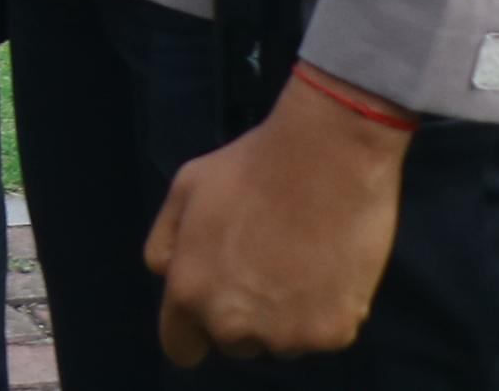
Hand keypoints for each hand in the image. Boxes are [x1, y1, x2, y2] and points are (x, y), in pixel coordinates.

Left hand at [147, 69, 408, 365]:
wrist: (329, 151)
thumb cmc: (255, 163)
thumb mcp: (188, 186)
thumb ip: (167, 240)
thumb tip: (166, 275)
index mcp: (190, 291)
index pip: (182, 347)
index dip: (196, 327)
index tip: (218, 303)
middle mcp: (231, 324)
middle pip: (235, 342)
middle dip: (246, 313)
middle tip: (269, 262)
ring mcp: (284, 334)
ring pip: (281, 340)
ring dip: (288, 313)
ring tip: (304, 257)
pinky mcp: (331, 332)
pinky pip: (324, 332)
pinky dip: (329, 309)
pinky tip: (331, 264)